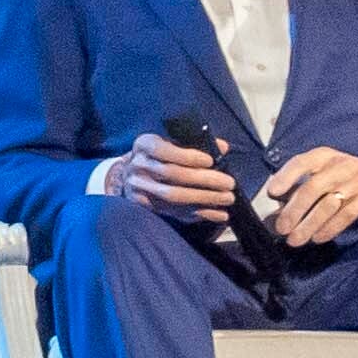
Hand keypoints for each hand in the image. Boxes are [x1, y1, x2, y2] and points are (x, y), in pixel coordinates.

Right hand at [91, 133, 234, 217]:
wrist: (129, 174)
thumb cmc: (158, 156)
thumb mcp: (171, 142)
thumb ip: (195, 143)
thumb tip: (222, 147)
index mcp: (144, 145)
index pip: (163, 150)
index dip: (188, 156)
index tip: (210, 161)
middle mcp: (138, 166)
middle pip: (172, 174)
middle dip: (204, 180)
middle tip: (228, 183)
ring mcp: (139, 188)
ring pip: (173, 196)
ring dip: (204, 198)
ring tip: (228, 198)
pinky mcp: (146, 207)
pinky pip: (175, 212)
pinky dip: (200, 214)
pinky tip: (219, 214)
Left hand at [256, 148, 357, 246]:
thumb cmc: (348, 176)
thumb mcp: (327, 170)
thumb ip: (305, 182)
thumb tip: (279, 205)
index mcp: (324, 156)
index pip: (301, 162)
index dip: (286, 177)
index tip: (272, 193)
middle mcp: (339, 165)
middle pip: (313, 188)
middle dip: (295, 210)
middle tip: (281, 228)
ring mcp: (356, 181)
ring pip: (328, 204)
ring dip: (309, 224)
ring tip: (295, 239)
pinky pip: (347, 214)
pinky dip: (331, 228)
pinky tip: (318, 238)